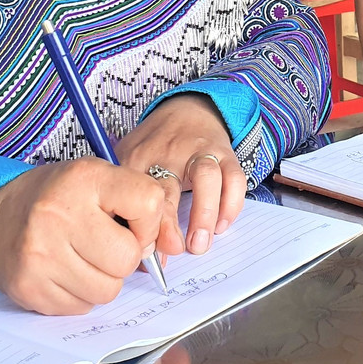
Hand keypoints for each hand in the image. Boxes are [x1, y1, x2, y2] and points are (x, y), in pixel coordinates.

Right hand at [0, 157, 169, 314]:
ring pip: (107, 290)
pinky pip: (81, 307)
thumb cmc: (54, 197)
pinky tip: (64, 272)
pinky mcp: (30, 287)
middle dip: (126, 257)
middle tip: (106, 245)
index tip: (133, 222)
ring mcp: (42, 254)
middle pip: (128, 258)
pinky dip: (80, 295)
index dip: (148, 221)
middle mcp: (60, 214)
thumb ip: (133, 200)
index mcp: (84, 178)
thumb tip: (162, 246)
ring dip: (104, 280)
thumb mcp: (93, 177)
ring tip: (83, 258)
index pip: (147, 202)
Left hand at [115, 93, 246, 255]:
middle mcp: (169, 153)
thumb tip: (132, 254)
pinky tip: (222, 225)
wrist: (186, 108)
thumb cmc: (154, 145)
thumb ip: (127, 201)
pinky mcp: (225, 153)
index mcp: (139, 158)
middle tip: (174, 250)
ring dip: (204, 213)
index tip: (147, 255)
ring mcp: (200, 151)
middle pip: (167, 188)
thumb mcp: (129, 161)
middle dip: (170, 223)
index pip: (136, 194)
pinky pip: (235, 177)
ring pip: (206, 177)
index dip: (142, 227)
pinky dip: (231, 204)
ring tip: (200, 244)